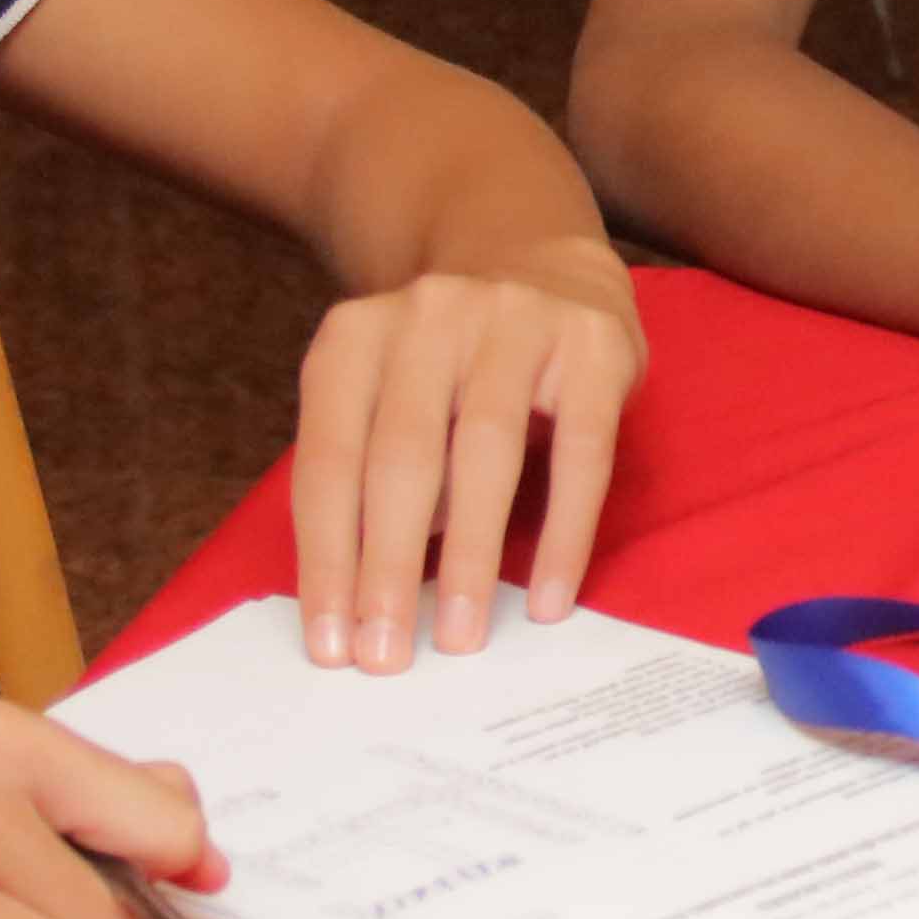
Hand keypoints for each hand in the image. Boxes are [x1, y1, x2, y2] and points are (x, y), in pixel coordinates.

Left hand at [292, 235, 642, 663]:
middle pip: (400, 457)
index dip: (326, 556)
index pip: (329, 460)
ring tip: (462, 637)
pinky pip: (582, 453)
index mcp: (355, 337)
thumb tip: (373, 597)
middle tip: (386, 656)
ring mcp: (514, 322)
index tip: (330, 643)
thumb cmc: (449, 368)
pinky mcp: (592, 345)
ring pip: (485, 452)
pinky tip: (550, 597)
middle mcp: (428, 316)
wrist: (541, 262)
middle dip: (388, 567)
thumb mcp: (388, 398)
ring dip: (472, 557)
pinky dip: (564, 532)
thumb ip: (372, 476)